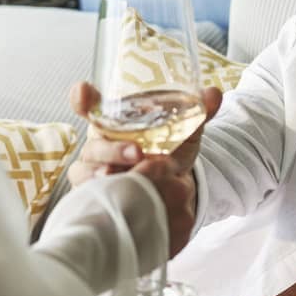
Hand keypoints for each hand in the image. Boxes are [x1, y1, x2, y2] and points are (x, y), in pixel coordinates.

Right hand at [66, 82, 223, 252]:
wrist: (169, 191)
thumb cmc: (167, 154)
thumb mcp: (182, 132)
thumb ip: (196, 112)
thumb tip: (214, 94)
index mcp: (113, 123)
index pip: (87, 104)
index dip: (82, 98)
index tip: (84, 92)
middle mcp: (98, 146)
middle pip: (92, 146)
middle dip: (112, 150)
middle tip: (137, 153)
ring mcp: (93, 173)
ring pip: (87, 173)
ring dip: (106, 177)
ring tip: (127, 179)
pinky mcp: (94, 197)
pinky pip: (91, 199)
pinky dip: (106, 200)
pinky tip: (122, 203)